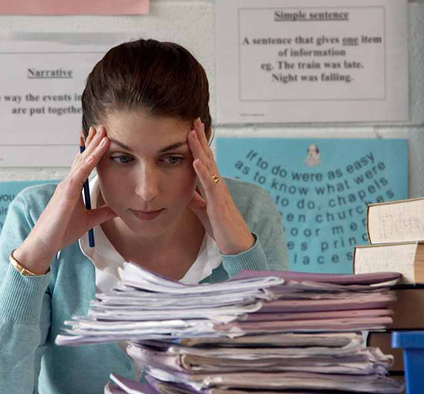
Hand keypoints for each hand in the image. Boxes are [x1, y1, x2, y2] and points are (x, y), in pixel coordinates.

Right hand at [14, 126, 117, 273]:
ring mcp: (66, 186)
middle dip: (93, 142)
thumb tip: (117, 209)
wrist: (45, 244)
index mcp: (73, 188)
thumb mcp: (89, 221)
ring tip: (104, 133)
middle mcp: (68, 183)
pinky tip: (98, 151)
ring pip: (82, 161)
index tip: (102, 137)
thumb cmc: (61, 232)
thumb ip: (102, 213)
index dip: (92, 150)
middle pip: (82, 158)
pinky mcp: (66, 193)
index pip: (84, 165)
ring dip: (94, 147)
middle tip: (102, 127)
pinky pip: (79, 173)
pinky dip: (89, 161)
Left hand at [186, 118, 255, 254]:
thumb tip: (185, 190)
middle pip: (208, 156)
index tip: (191, 127)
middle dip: (200, 138)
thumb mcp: (204, 211)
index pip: (205, 160)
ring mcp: (219, 193)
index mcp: (213, 186)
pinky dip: (202, 172)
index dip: (198, 144)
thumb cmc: (222, 227)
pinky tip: (196, 161)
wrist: (237, 245)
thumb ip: (196, 199)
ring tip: (191, 133)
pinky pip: (210, 185)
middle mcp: (218, 185)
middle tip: (194, 119)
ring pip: (209, 166)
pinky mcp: (219, 203)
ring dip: (199, 149)